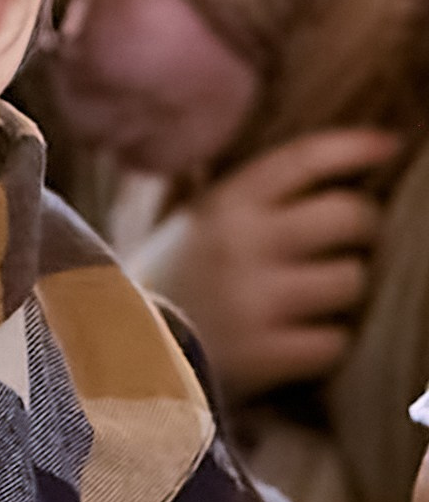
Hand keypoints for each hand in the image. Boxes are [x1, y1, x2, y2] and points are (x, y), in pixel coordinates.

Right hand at [137, 126, 400, 399]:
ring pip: (351, 280)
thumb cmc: (169, 284)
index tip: (389, 144)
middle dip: (359, 229)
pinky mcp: (264, 356)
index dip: (355, 147)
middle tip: (345, 241)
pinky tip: (298, 339)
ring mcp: (255, 301)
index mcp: (224, 204)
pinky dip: (324, 342)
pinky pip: (334, 341)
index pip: (305, 159)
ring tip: (314, 297)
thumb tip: (337, 177)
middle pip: (350, 216)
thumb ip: (253, 200)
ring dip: (342, 289)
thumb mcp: (198, 224)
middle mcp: (243, 245)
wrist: (112, 355)